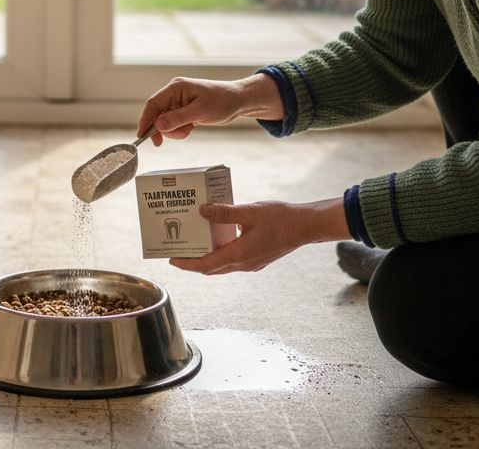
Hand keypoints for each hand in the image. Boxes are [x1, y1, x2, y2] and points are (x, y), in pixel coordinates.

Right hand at [137, 74, 282, 145]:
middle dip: (163, 128)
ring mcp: (178, 102)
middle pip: (157, 114)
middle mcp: (174, 93)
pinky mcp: (183, 110)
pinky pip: (173, 123)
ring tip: (189, 130)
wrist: (238, 101)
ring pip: (165, 121)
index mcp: (175, 87)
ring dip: (174, 130)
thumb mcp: (201, 111)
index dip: (145, 120)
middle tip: (165, 142)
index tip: (141, 136)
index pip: (153, 104)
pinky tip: (192, 127)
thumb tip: (158, 125)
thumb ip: (178, 118)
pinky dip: (180, 129)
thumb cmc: (222, 101)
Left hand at [169, 198, 348, 274]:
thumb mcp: (250, 212)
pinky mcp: (257, 259)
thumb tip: (202, 211)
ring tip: (194, 243)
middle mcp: (244, 264)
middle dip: (193, 261)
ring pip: (222, 265)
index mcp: (239, 255)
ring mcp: (252, 263)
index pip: (206, 265)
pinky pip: (233, 260)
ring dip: (207, 257)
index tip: (171, 258)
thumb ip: (225, 213)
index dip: (187, 263)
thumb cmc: (281, 219)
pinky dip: (220, 253)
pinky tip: (217, 238)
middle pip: (211, 268)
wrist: (306, 226)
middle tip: (178, 250)